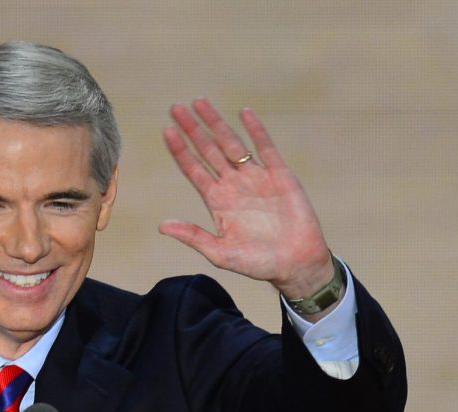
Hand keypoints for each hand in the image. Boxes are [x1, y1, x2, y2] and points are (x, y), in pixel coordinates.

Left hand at [159, 99, 333, 299]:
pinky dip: (256, 130)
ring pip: (231, 144)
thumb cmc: (257, 263)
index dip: (180, 151)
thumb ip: (193, 236)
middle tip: (176, 108)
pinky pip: (266, 148)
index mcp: (217, 202)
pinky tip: (244, 113)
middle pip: (208, 151)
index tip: (167, 131)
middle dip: (193, 130)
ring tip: (200, 103)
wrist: (295, 263)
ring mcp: (256, 178)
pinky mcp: (280, 176)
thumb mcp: (220, 253)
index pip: (194, 170)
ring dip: (216, 124)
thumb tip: (162, 226)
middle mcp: (233, 185)